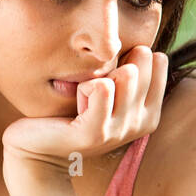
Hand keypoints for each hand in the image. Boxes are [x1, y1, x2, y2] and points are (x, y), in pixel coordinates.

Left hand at [1, 45, 167, 173]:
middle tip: (93, 90)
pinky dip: (83, 87)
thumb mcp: (108, 91)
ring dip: (97, 76)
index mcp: (149, 113)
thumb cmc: (70, 113)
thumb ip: (131, 72)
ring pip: (126, 73)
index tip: (108, 81)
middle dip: (114, 63)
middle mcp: (140, 124)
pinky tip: (75, 106)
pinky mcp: (96, 132)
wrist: (37, 149)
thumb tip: (144, 47)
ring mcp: (120, 130)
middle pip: (142, 60)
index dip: (129, 57)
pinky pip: (102, 87)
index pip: (157, 60)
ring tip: (84, 100)